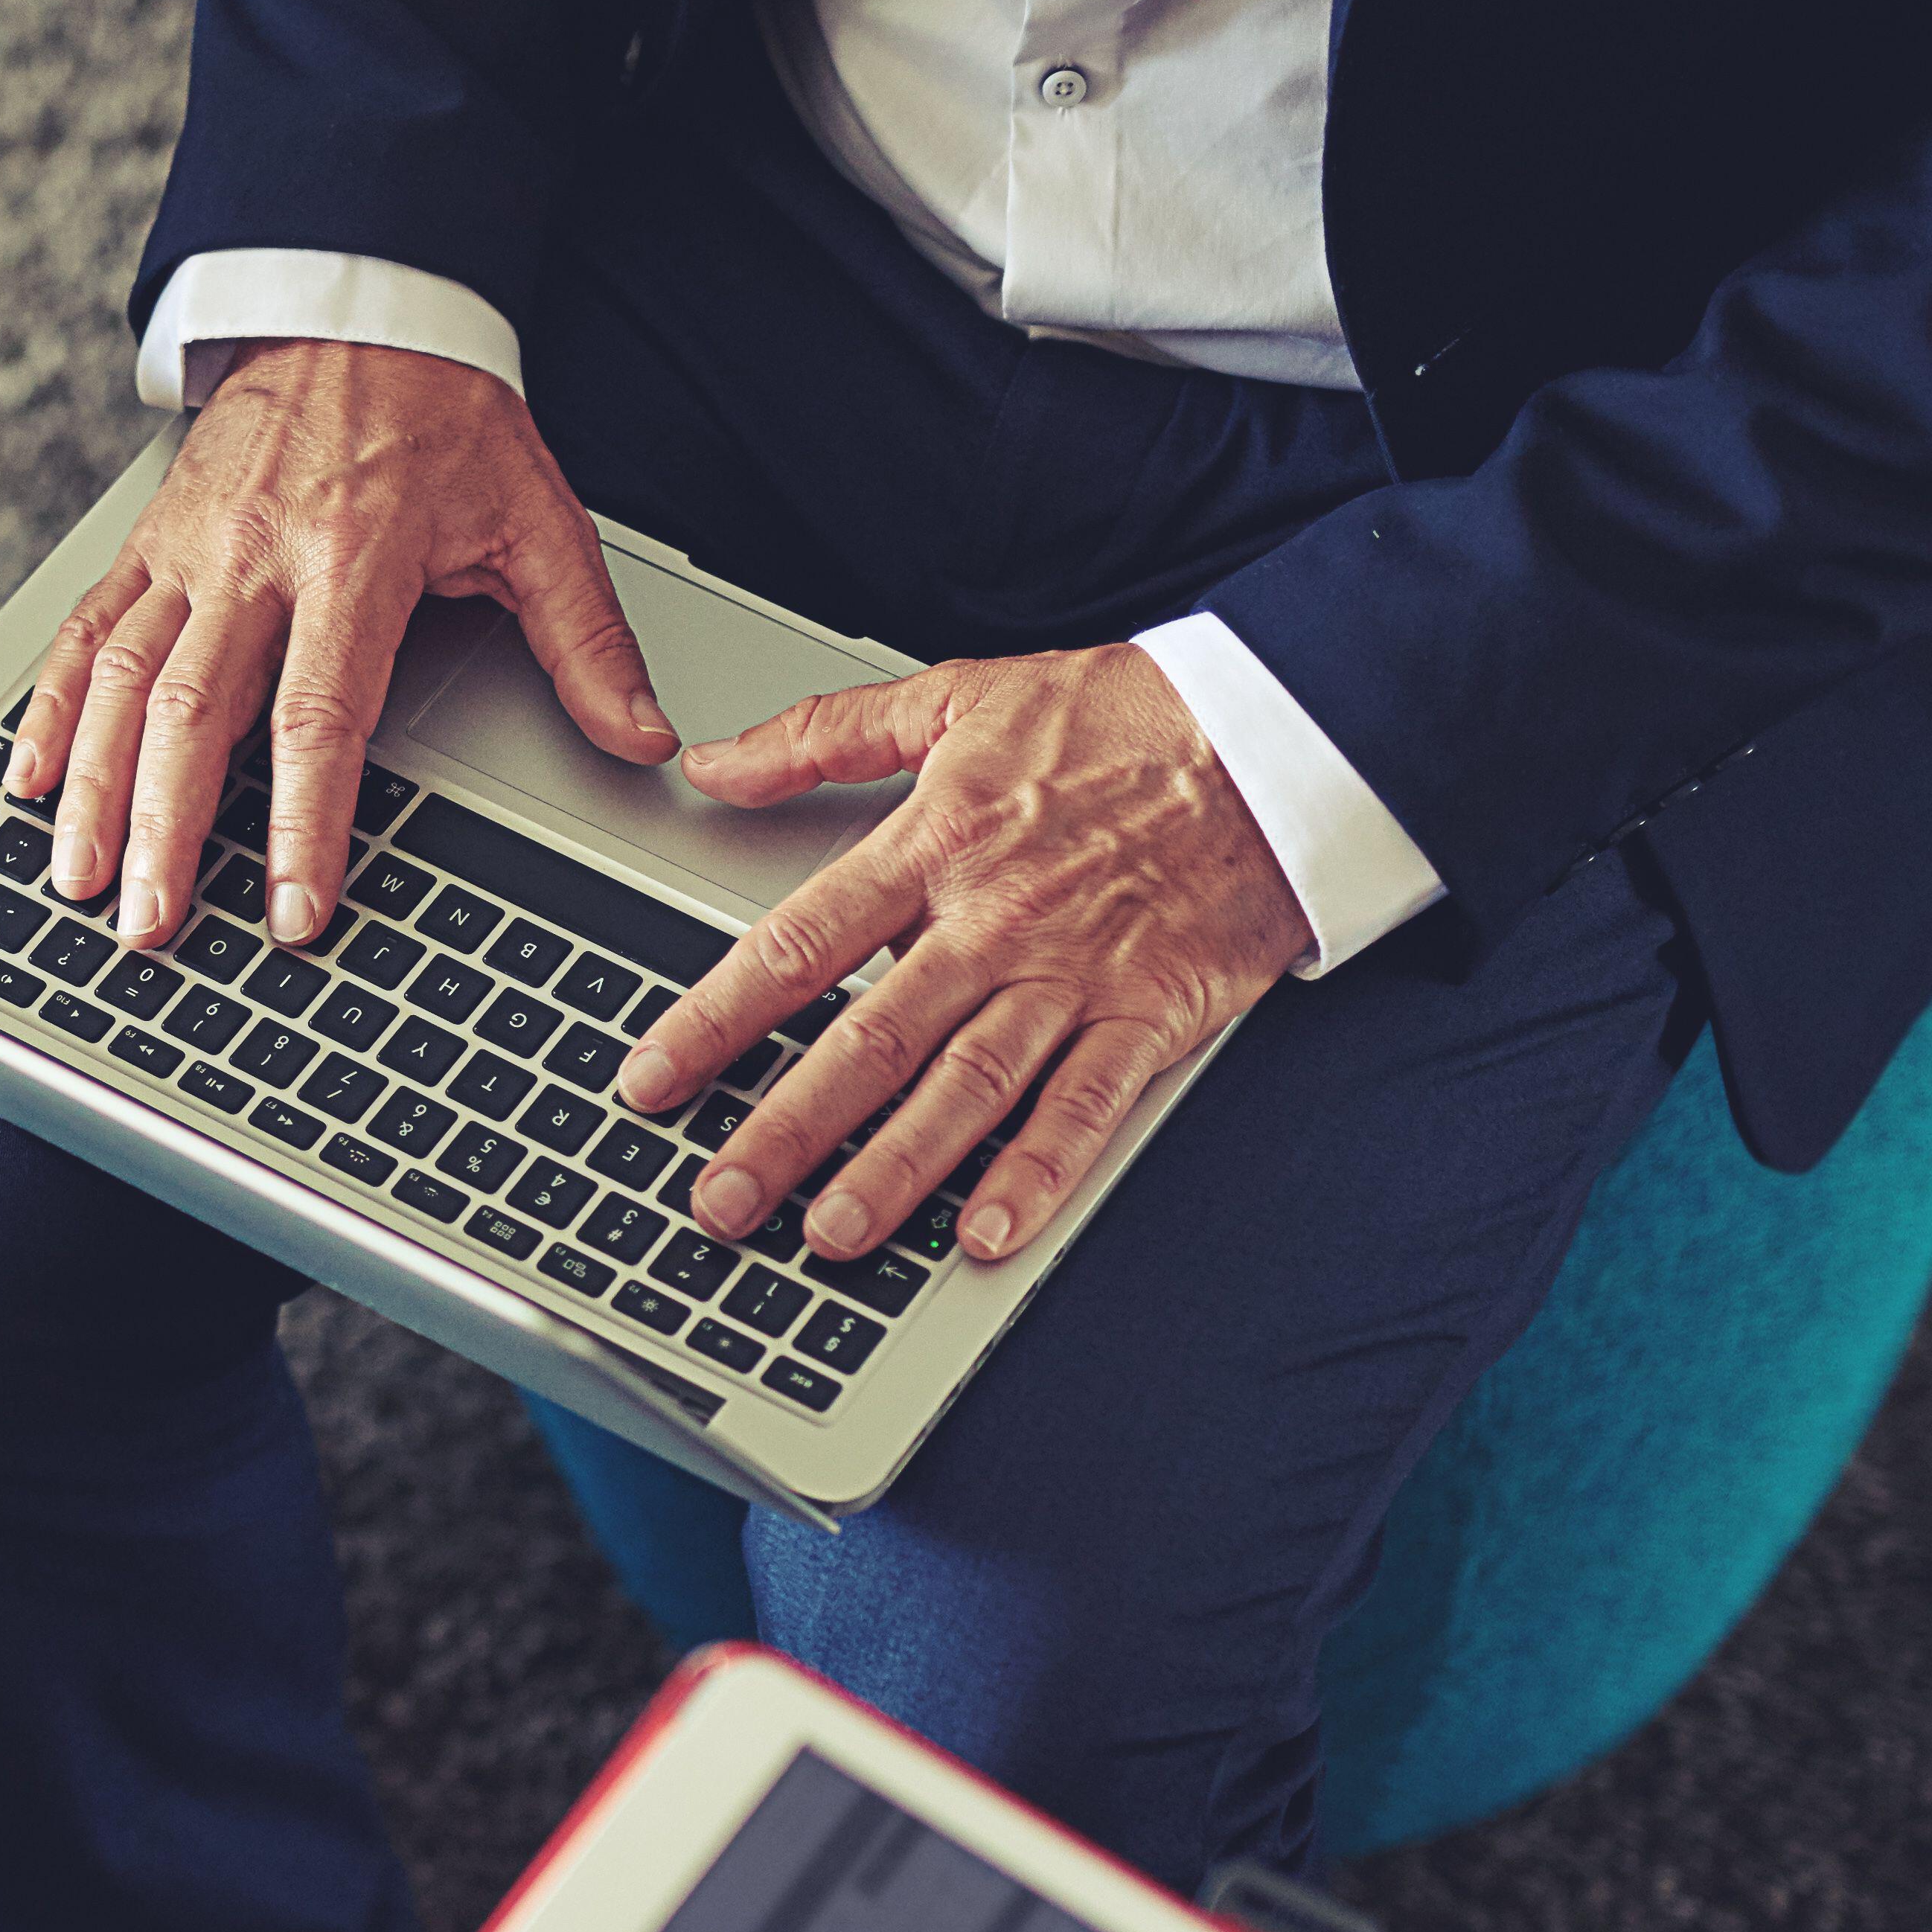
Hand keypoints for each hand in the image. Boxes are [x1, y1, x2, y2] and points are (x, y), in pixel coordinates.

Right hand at [19, 338, 678, 955]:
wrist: (359, 304)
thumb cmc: (448, 416)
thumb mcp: (537, 517)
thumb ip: (586, 639)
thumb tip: (643, 738)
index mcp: (353, 558)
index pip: (318, 714)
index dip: (302, 821)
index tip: (292, 909)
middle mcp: (254, 556)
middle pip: (193, 711)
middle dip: (165, 829)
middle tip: (150, 925)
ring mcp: (188, 547)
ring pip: (122, 679)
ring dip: (95, 787)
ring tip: (80, 881)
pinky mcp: (148, 539)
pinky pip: (84, 629)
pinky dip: (51, 708)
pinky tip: (32, 781)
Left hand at [615, 643, 1309, 1266]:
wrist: (1279, 733)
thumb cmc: (1123, 717)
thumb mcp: (960, 694)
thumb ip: (826, 731)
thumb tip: (716, 763)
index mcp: (937, 843)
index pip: (799, 945)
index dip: (715, 1018)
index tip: (652, 1080)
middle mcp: (995, 921)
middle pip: (869, 1039)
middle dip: (785, 1128)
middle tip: (721, 1198)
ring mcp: (1073, 975)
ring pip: (966, 1088)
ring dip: (894, 1171)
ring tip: (828, 1237)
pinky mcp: (1149, 1014)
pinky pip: (1085, 1108)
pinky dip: (1036, 1175)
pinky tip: (985, 1233)